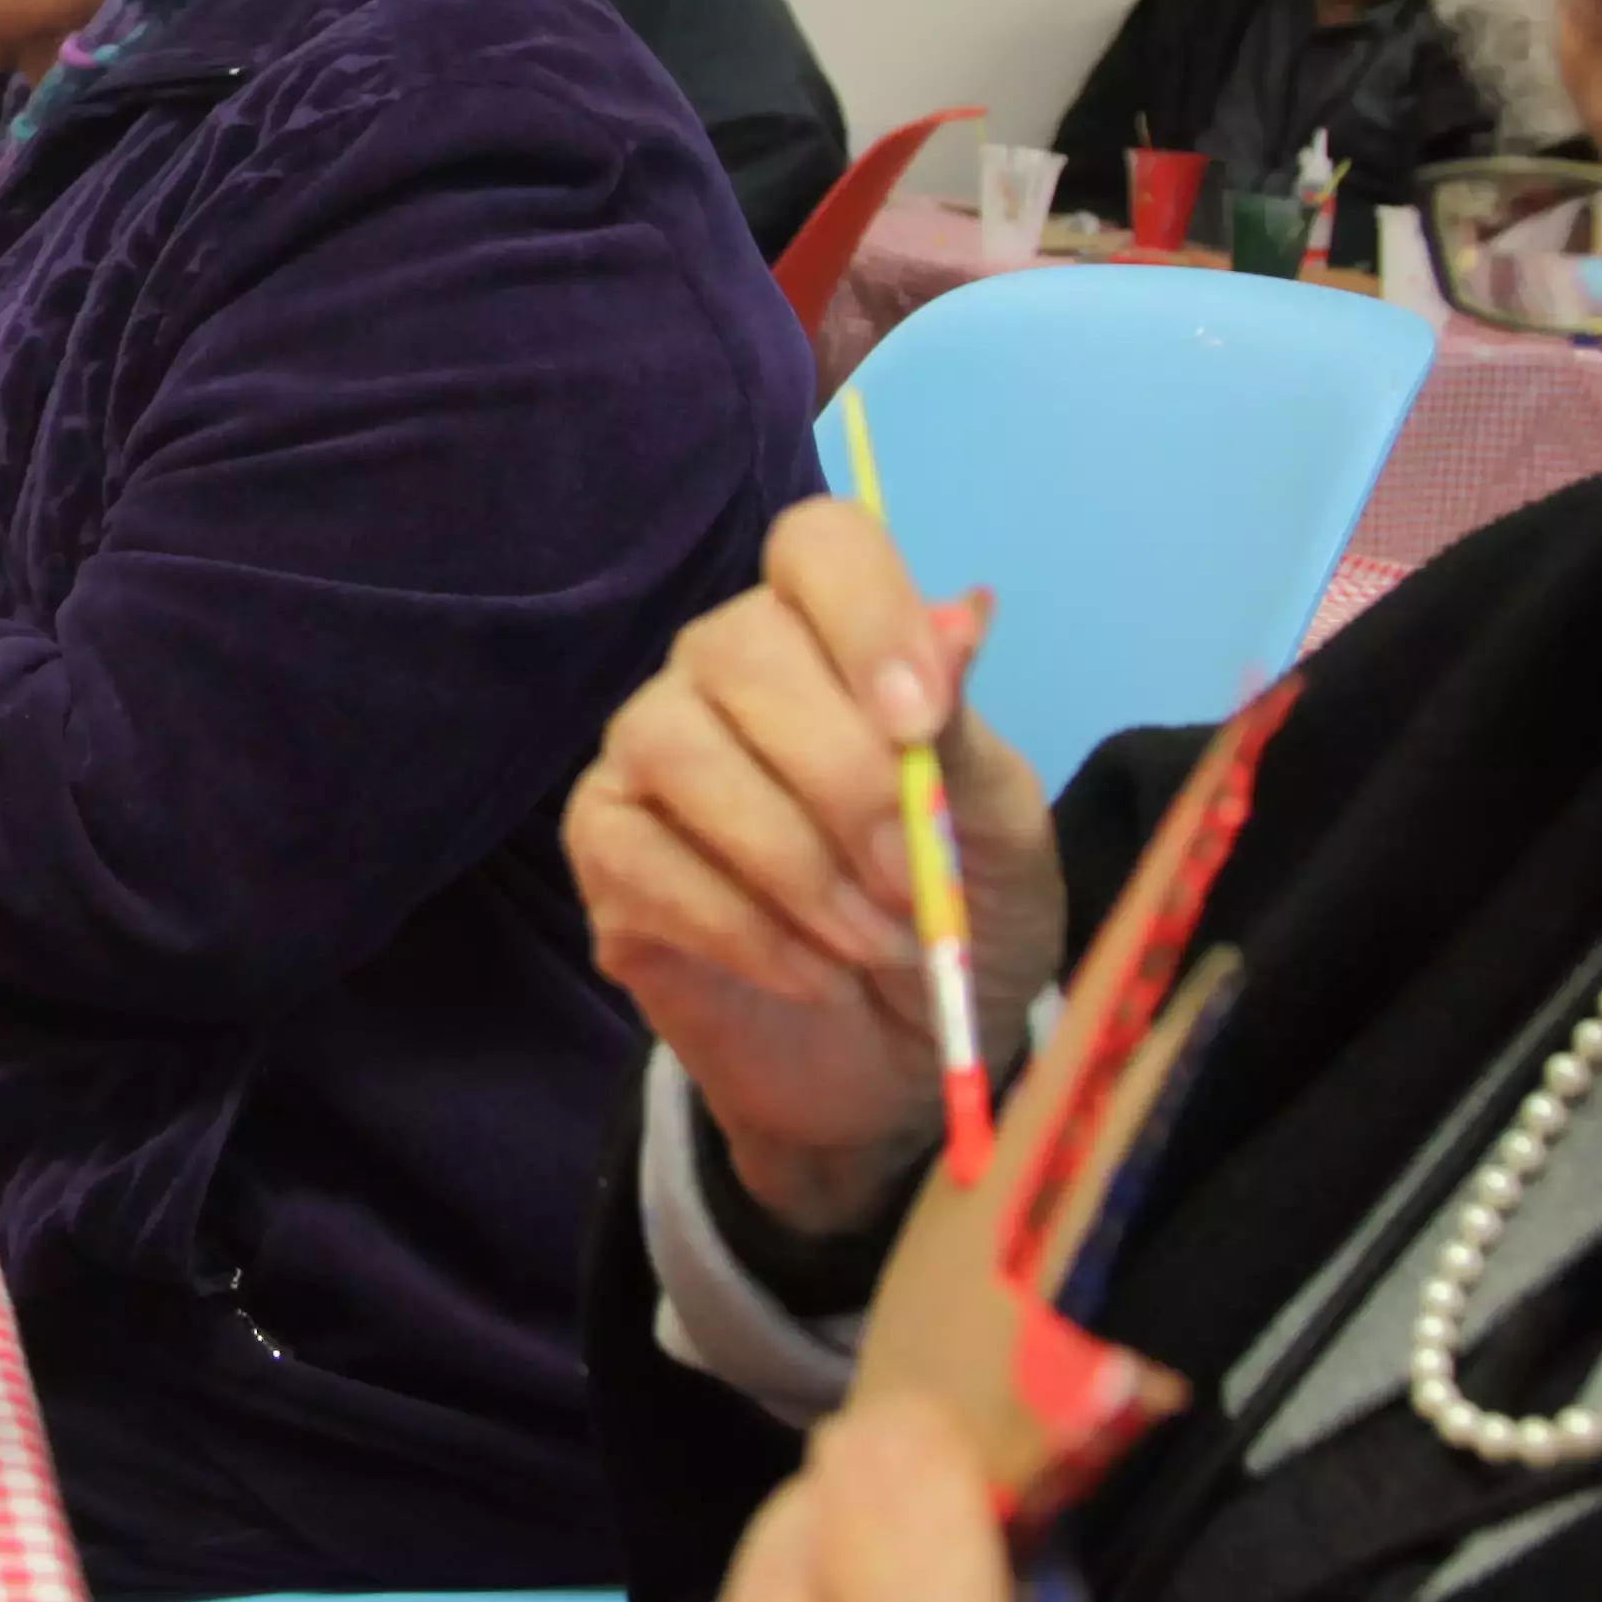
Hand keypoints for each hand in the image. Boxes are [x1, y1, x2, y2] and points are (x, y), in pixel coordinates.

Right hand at [566, 497, 1065, 1231]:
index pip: (820, 546)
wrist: (904, 1055)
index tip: (920, 725)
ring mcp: (648, 753)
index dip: (866, 615)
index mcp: (833, 635)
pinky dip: (743, 930)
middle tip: (912, 880)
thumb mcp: (997, 828)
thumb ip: (961, 730)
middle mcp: (724, 669)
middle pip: (737, 649)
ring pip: (676, 749)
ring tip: (871, 945)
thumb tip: (965, 616)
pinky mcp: (604, 849)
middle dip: (840, 776)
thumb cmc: (961, 912)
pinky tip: (812, 976)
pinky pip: (639, 858)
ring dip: (793, 865)